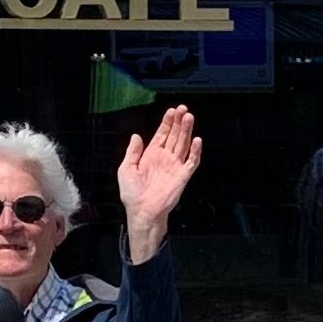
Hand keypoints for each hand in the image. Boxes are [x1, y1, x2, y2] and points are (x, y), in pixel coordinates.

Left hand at [116, 105, 203, 248]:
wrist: (141, 212)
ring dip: (187, 131)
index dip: (167, 122)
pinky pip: (191, 162)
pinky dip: (196, 152)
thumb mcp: (126, 169)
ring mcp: (175, 166)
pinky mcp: (182, 176)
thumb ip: (132, 152)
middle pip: (175, 136)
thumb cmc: (132, 194)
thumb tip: (136, 136)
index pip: (162, 134)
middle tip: (183, 109)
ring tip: (189, 117)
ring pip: (183, 144)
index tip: (172, 111)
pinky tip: (197, 140)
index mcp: (151, 155)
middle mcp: (165, 158)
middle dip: (179, 122)